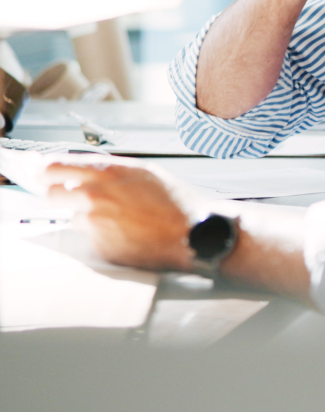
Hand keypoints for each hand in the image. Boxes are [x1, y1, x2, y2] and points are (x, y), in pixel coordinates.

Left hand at [43, 159, 197, 272]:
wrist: (192, 233)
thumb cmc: (176, 202)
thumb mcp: (145, 172)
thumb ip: (111, 171)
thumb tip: (82, 171)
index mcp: (107, 172)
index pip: (54, 166)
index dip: (46, 171)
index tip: (45, 174)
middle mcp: (95, 195)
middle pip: (51, 194)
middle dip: (60, 196)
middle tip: (76, 199)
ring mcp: (96, 222)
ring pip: (74, 218)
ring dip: (88, 218)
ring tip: (119, 219)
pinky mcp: (100, 245)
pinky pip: (91, 238)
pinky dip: (104, 236)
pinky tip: (127, 233)